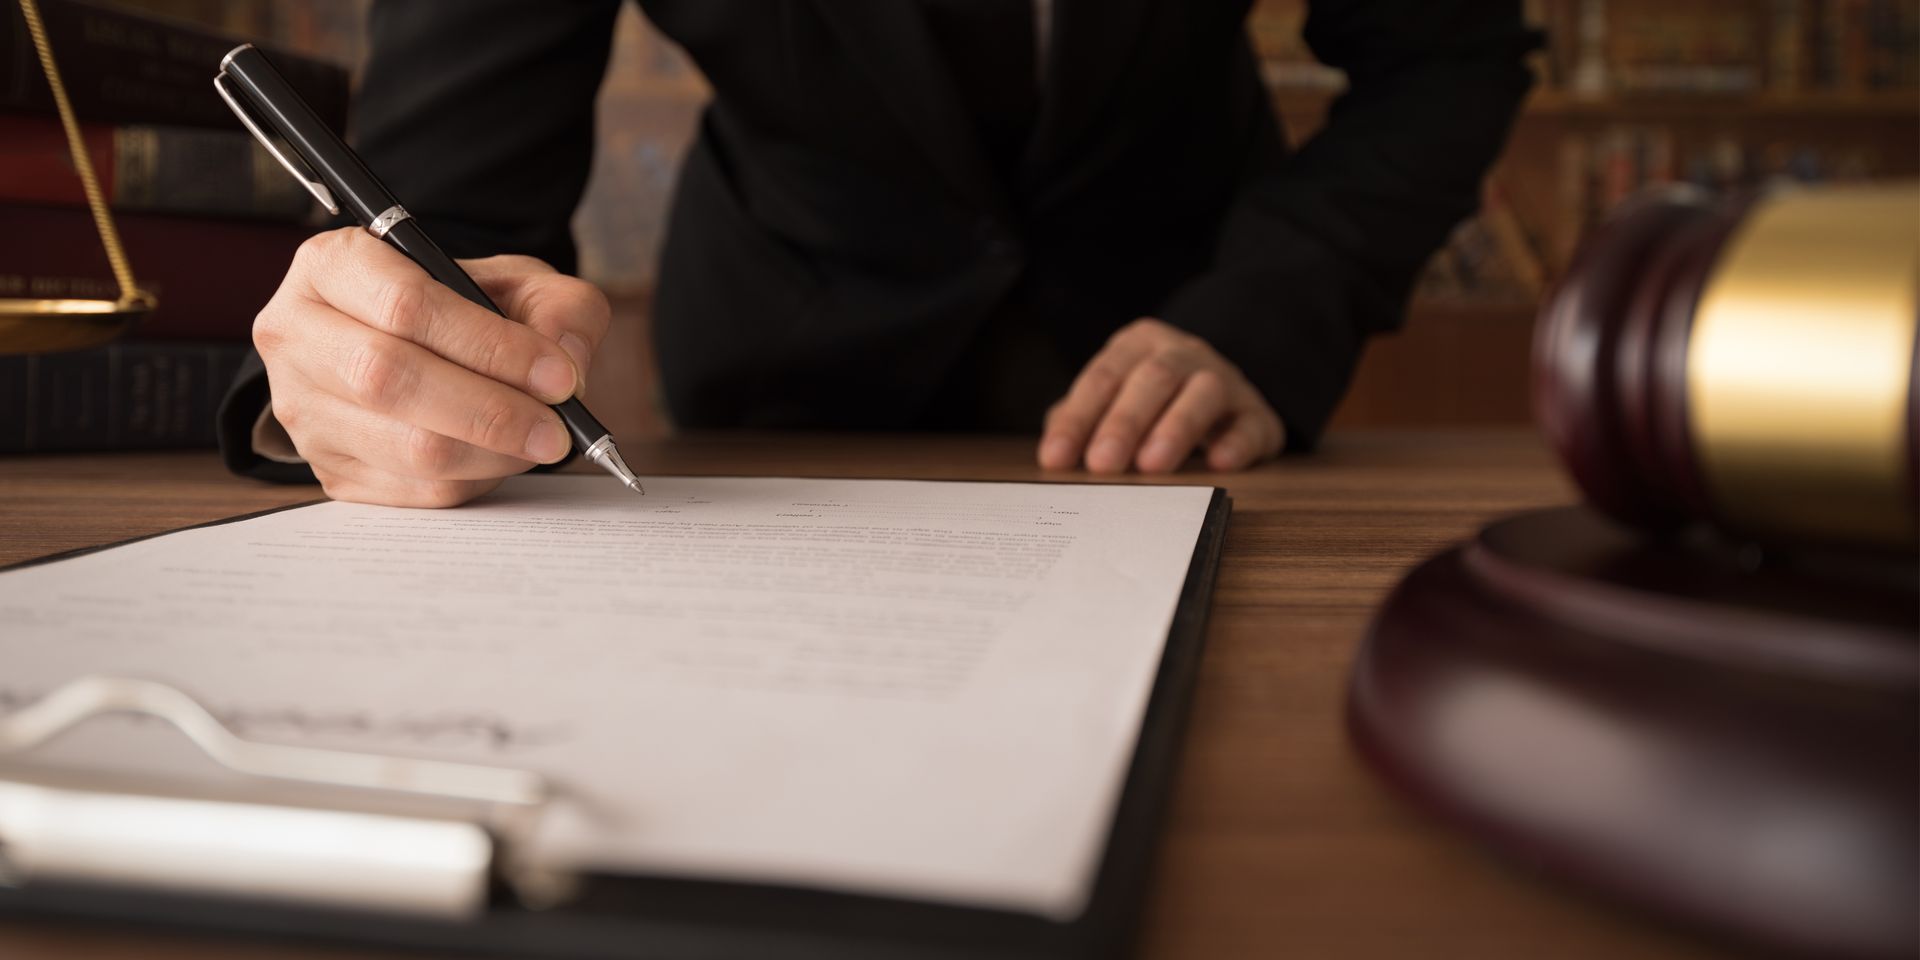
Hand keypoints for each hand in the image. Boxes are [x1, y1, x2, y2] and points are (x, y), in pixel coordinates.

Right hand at [254, 227, 611, 507]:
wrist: (416, 348)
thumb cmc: (464, 308)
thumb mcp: (518, 282)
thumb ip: (558, 307)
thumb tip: (564, 360)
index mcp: (333, 265)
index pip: (407, 306)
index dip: (490, 346)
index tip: (557, 376)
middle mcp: (297, 334)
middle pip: (389, 379)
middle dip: (491, 410)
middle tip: (557, 428)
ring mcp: (303, 408)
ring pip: (404, 445)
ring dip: (490, 452)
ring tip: (540, 441)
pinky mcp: (329, 468)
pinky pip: (412, 489)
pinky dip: (473, 480)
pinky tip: (500, 457)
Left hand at [1038, 318, 1284, 473]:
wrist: (1222, 398)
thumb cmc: (1151, 404)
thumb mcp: (1111, 402)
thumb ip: (1080, 421)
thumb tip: (1053, 453)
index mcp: (1138, 345)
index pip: (1103, 377)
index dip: (1077, 418)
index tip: (1055, 459)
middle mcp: (1183, 353)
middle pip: (1153, 377)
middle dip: (1124, 422)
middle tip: (1102, 465)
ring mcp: (1225, 379)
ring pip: (1204, 391)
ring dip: (1176, 427)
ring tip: (1152, 465)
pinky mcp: (1258, 415)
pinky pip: (1252, 423)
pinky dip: (1237, 443)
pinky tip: (1219, 464)